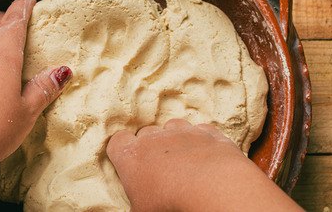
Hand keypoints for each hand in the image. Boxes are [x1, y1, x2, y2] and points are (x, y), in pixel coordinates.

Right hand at [107, 119, 302, 211]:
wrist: (214, 188)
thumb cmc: (172, 203)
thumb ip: (135, 203)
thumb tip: (136, 207)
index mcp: (131, 156)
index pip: (117, 142)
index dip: (122, 151)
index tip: (129, 164)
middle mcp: (155, 138)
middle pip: (145, 133)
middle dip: (150, 147)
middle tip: (157, 171)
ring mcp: (183, 132)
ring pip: (173, 127)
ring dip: (175, 140)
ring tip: (182, 163)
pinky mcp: (207, 133)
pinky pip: (200, 131)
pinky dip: (200, 142)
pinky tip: (203, 159)